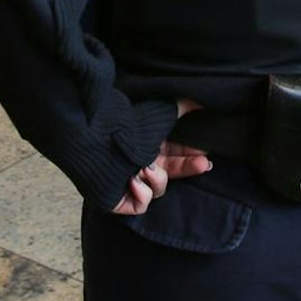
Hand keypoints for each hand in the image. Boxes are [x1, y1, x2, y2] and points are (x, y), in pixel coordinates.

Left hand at [111, 99, 210, 215]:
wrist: (95, 141)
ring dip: (156, 178)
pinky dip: (141, 193)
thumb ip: (181, 107)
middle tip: (203, 164)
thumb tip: (200, 96)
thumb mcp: (160, 115)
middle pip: (170, 172)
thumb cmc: (128, 127)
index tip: (205, 154)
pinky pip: (140, 204)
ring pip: (158, 189)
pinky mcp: (120, 200)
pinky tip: (133, 181)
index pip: (174, 154)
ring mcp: (129, 183)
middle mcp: (139, 163)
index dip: (190, 155)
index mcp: (146, 145)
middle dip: (187, 168)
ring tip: (145, 167)